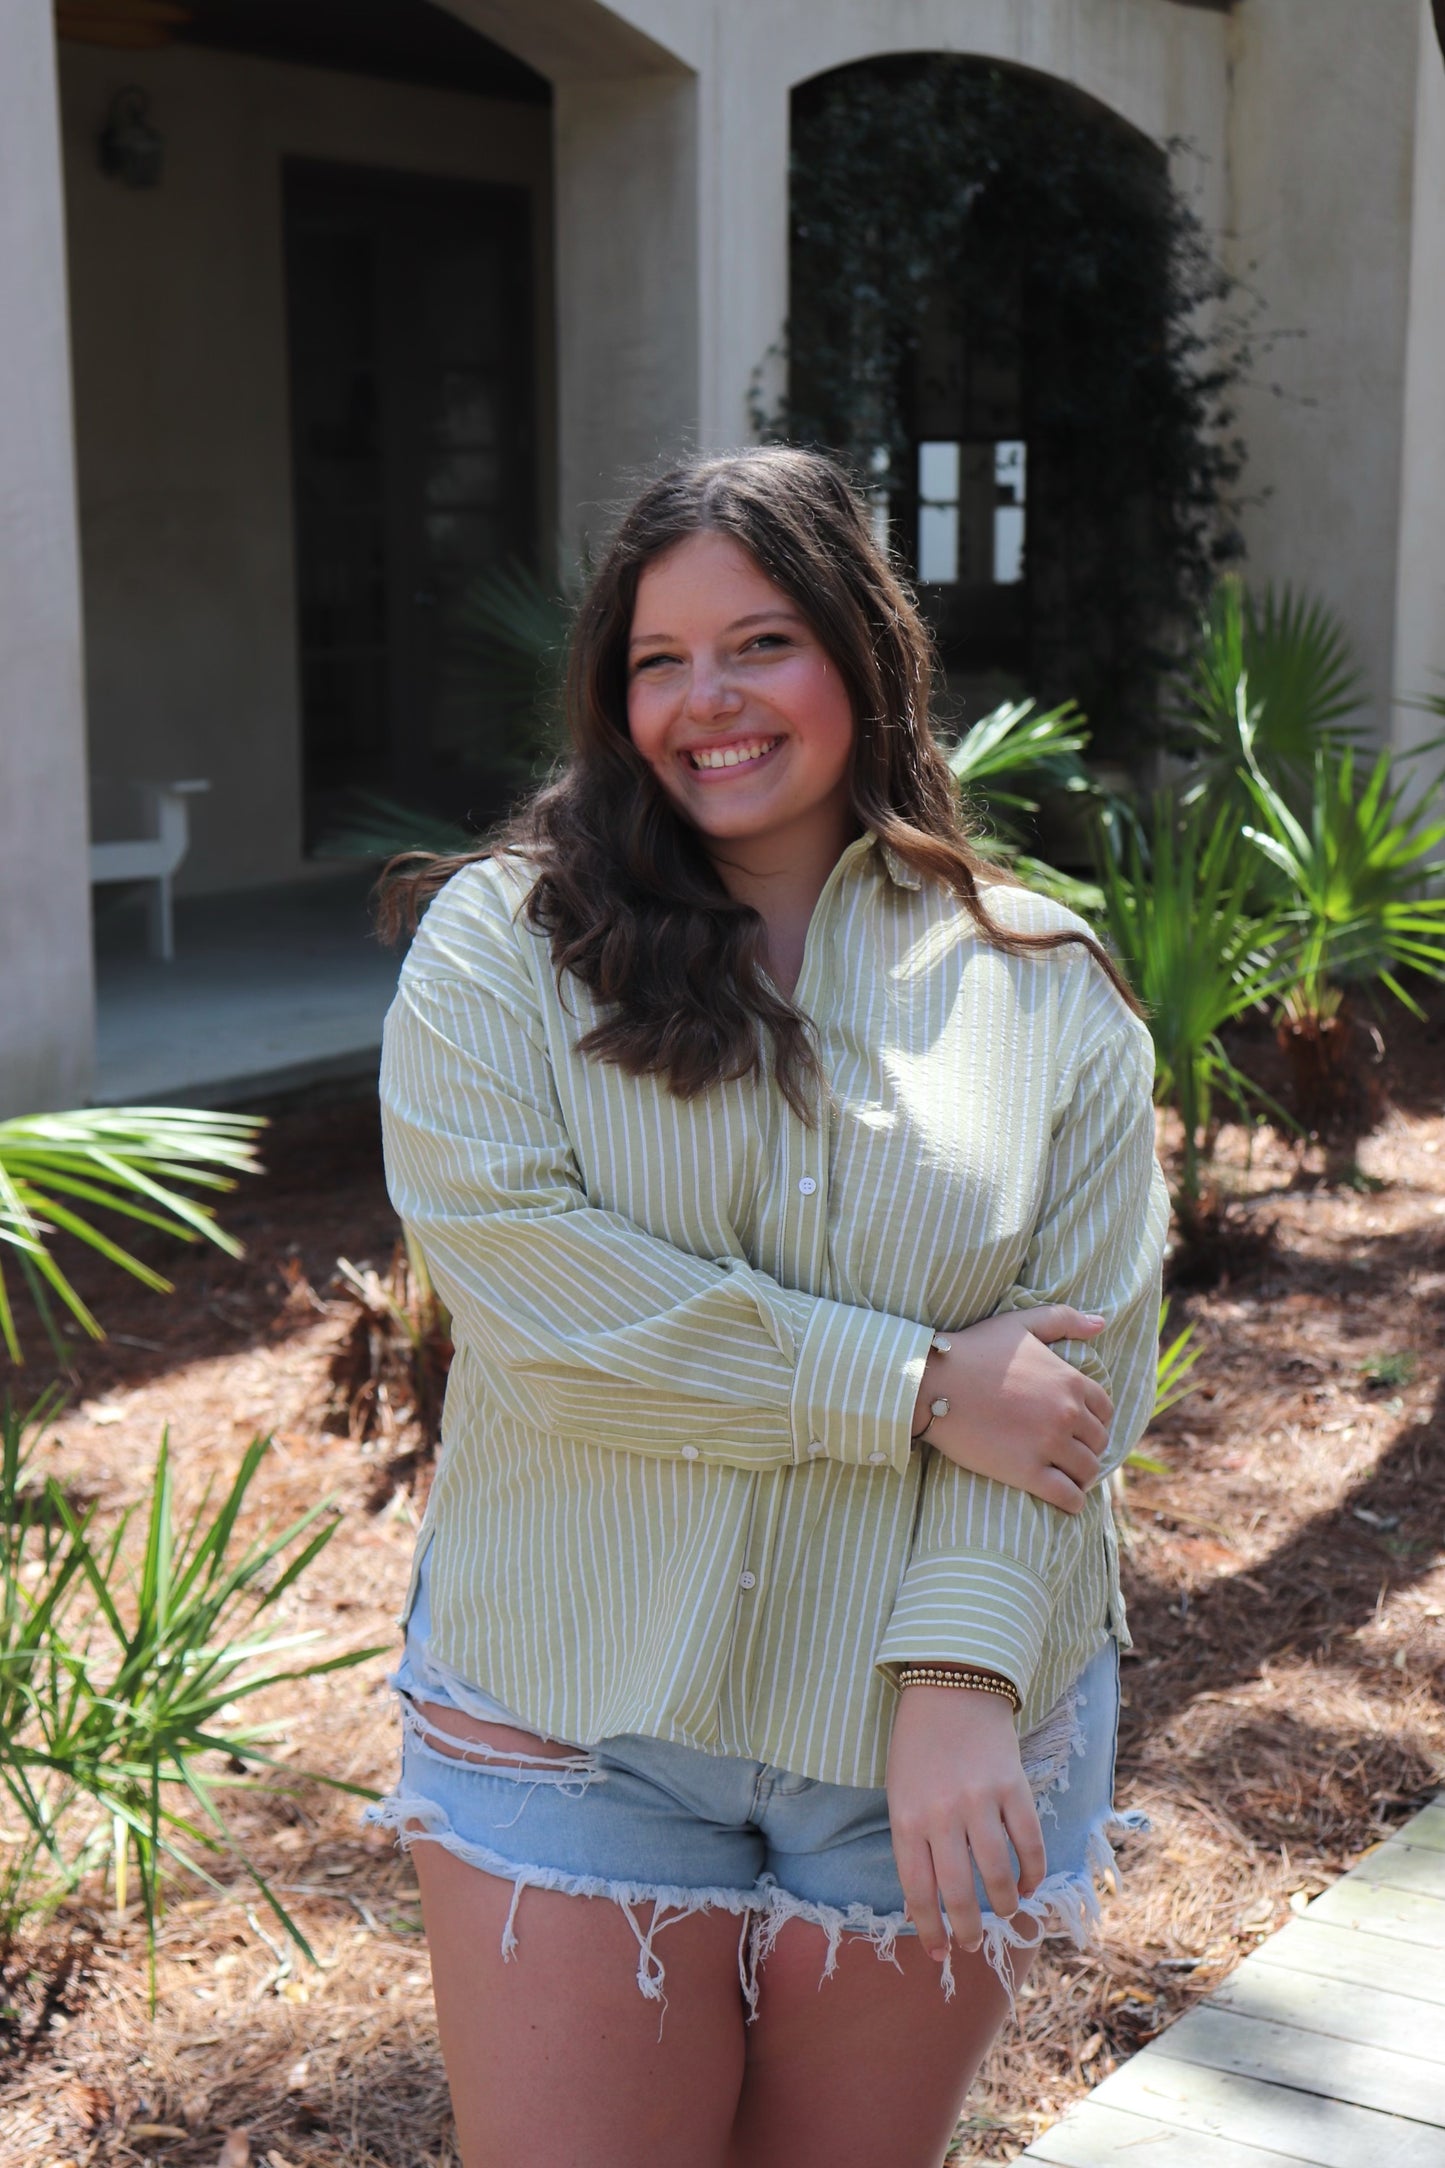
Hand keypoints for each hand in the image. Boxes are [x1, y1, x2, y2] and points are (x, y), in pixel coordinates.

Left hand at [886, 1686, 1044, 1962]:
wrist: (951, 1684)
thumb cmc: (917, 1744)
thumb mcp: (899, 1793)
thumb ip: (912, 1842)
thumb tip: (922, 1901)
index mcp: (907, 1818)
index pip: (918, 1891)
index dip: (929, 1929)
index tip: (938, 1953)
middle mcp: (943, 1815)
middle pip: (960, 1892)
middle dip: (968, 1929)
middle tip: (974, 1944)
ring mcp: (980, 1801)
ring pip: (999, 1874)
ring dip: (1005, 1904)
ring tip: (1006, 1914)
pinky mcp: (1013, 1786)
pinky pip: (1029, 1842)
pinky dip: (1033, 1871)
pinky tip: (1030, 1883)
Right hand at [913, 1306, 1112, 1512]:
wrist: (931, 1382)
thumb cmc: (973, 1350)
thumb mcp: (1020, 1324)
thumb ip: (1063, 1319)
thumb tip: (1100, 1323)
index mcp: (1070, 1380)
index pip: (1105, 1410)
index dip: (1094, 1420)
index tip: (1079, 1428)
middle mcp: (1067, 1413)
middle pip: (1098, 1442)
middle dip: (1086, 1448)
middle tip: (1068, 1453)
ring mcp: (1049, 1444)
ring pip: (1087, 1471)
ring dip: (1081, 1476)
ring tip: (1066, 1476)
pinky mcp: (1028, 1472)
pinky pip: (1068, 1496)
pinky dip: (1072, 1502)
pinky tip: (1065, 1499)